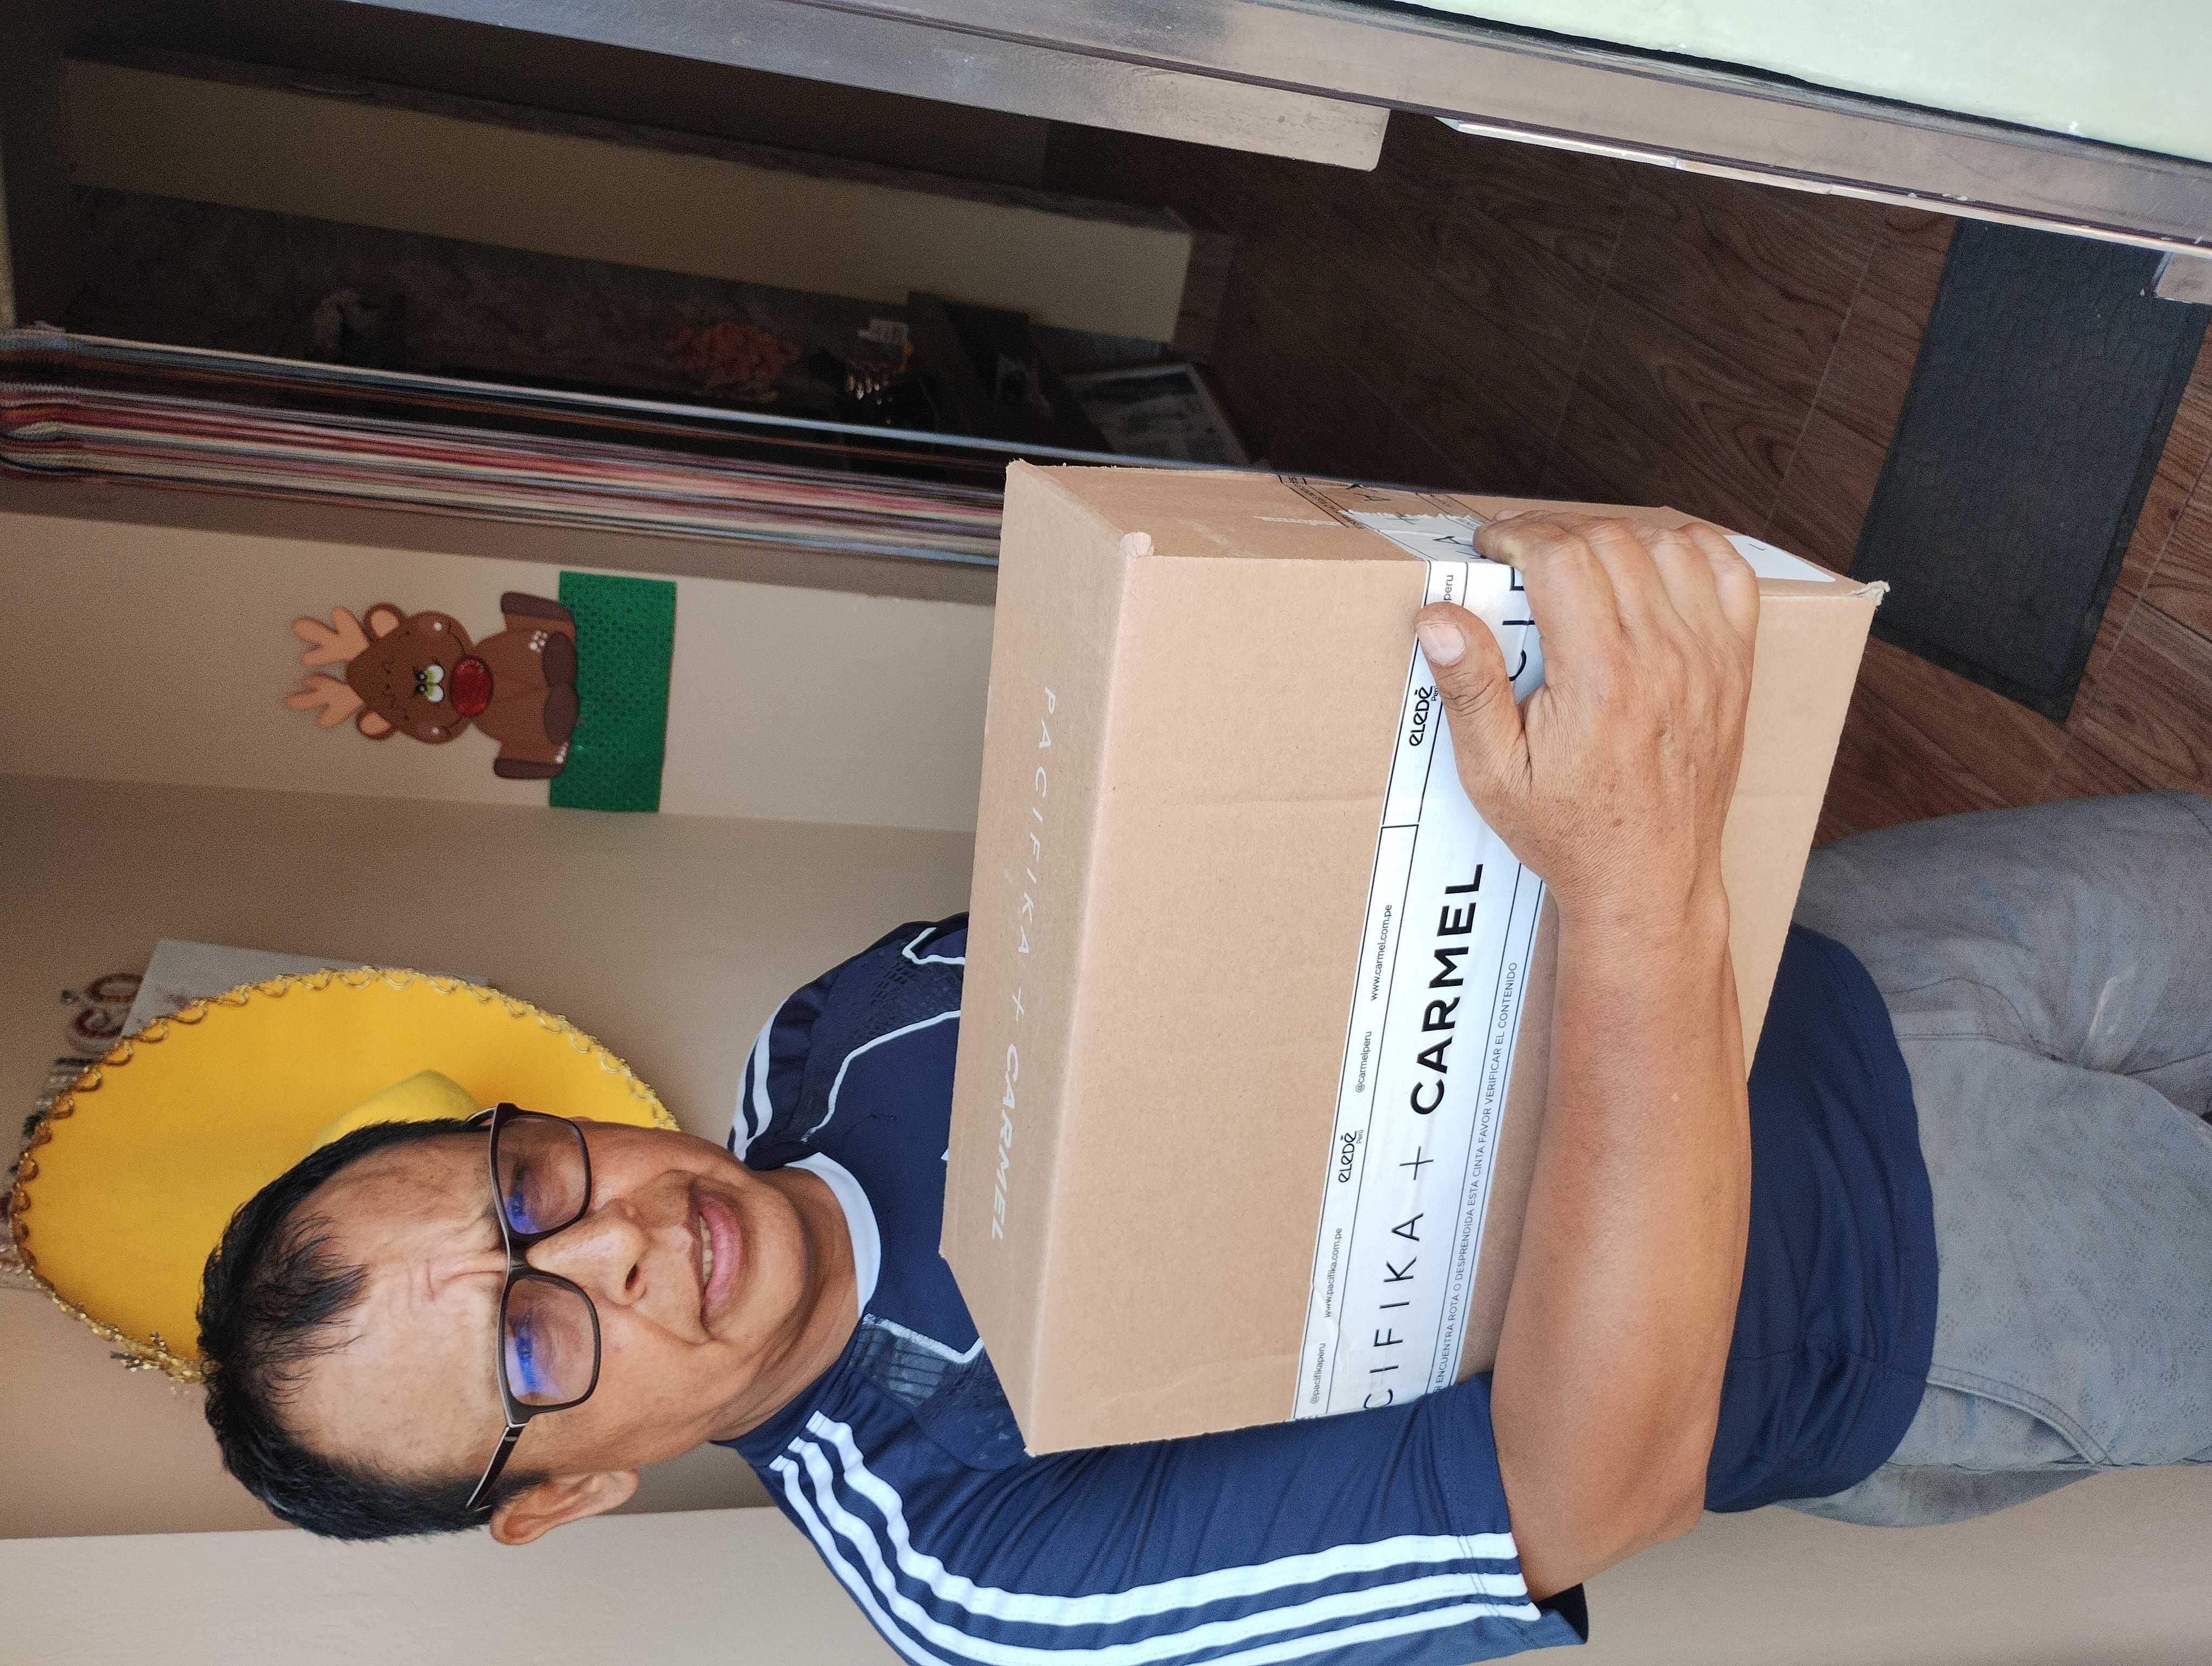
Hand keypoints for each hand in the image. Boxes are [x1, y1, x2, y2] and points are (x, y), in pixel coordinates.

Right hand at [1414, 513, 1757, 933]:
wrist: (1649, 878)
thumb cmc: (1568, 831)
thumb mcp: (1494, 774)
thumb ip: (1469, 690)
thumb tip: (1439, 619)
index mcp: (1599, 678)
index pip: (1560, 556)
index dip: (1517, 535)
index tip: (1491, 547)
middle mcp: (1662, 657)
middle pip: (1610, 539)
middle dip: (1555, 530)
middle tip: (1521, 552)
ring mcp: (1708, 658)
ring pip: (1667, 545)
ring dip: (1616, 536)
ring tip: (1578, 559)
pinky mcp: (1735, 666)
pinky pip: (1728, 574)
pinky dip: (1691, 550)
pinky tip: (1653, 561)